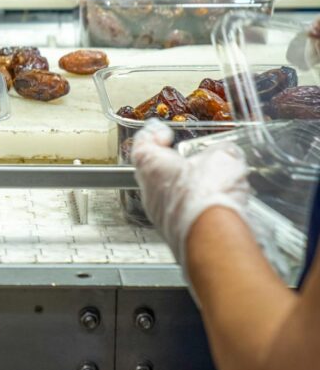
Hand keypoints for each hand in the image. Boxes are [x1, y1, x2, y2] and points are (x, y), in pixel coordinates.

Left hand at [132, 119, 250, 265]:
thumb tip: (227, 153)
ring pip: (170, 196)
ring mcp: (160, 216)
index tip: (161, 130)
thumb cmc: (207, 195)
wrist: (214, 239)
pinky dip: (197, 209)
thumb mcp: (224, 158)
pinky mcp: (176, 234)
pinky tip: (217, 206)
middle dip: (174, 164)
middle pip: (155, 172)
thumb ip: (222, 152)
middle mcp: (149, 191)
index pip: (142, 144)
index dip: (152, 134)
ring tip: (211, 183)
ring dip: (188, 189)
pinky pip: (184, 215)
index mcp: (151, 165)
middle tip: (189, 157)